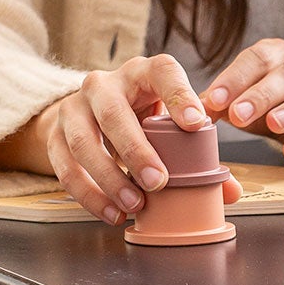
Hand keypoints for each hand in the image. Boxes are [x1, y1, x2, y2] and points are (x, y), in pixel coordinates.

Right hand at [32, 54, 244, 224]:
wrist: (87, 113)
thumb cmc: (139, 118)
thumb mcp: (166, 123)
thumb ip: (198, 153)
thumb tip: (228, 191)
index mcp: (142, 73)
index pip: (163, 72)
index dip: (180, 96)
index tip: (196, 124)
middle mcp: (104, 85)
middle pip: (114, 112)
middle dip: (136, 150)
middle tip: (159, 182)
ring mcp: (74, 108)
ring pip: (83, 141)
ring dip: (109, 177)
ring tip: (134, 204)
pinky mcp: (54, 134)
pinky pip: (65, 167)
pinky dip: (89, 194)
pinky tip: (111, 212)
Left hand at [201, 37, 283, 163]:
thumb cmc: (271, 102)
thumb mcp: (243, 98)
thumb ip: (220, 103)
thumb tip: (193, 111)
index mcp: (277, 56)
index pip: (257, 59)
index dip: (235, 78)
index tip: (215, 100)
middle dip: (260, 95)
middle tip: (238, 115)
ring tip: (272, 124)